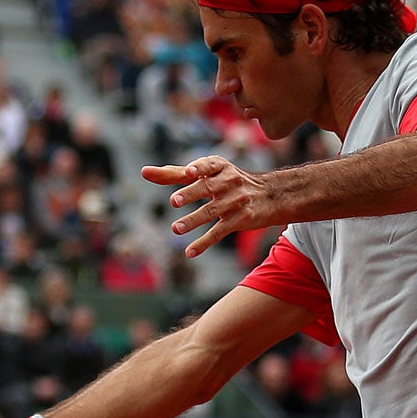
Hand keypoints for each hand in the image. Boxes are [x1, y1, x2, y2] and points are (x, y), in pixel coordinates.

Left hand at [143, 155, 275, 256]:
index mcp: (220, 166)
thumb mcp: (207, 174)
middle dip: (191, 193)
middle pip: (208, 188)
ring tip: (175, 229)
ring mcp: (236, 201)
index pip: (208, 165)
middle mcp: (230, 181)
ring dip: (193, 220)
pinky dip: (204, 243)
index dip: (199, 168)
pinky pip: (219, 232)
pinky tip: (190, 252)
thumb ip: (176, 173)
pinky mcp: (240, 220)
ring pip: (212, 212)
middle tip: (174, 201)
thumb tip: (144, 172)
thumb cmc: (229, 182)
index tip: (188, 172)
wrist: (271, 196)